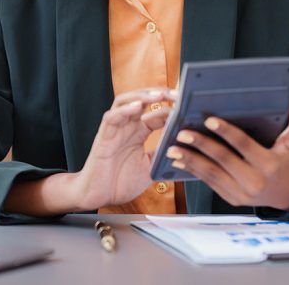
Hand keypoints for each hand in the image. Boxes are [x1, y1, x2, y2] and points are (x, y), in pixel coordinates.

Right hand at [71, 88, 174, 210]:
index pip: (157, 112)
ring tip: (159, 95)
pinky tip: (137, 106)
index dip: (173, 108)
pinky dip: (124, 110)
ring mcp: (115, 129)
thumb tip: (186, 146)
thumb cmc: (122, 181)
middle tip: (178, 94)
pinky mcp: (104, 135)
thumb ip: (163, 153)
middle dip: (160, 94)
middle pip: (143, 100)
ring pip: (126, 102)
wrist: (99, 196)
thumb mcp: (151, 167)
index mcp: (139, 132)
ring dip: (142, 96)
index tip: (189, 106)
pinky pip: (112, 117)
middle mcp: (127, 126)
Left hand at [166, 90, 288, 210]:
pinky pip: (209, 183)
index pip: (244, 145)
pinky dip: (193, 171)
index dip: (226, 132)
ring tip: (171, 148)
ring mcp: (242, 194)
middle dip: (200, 145)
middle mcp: (256, 181)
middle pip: (223, 160)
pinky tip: (178, 161)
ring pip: (211, 174)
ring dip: (189, 160)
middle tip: (181, 132)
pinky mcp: (232, 199)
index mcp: (270, 164)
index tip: (209, 120)